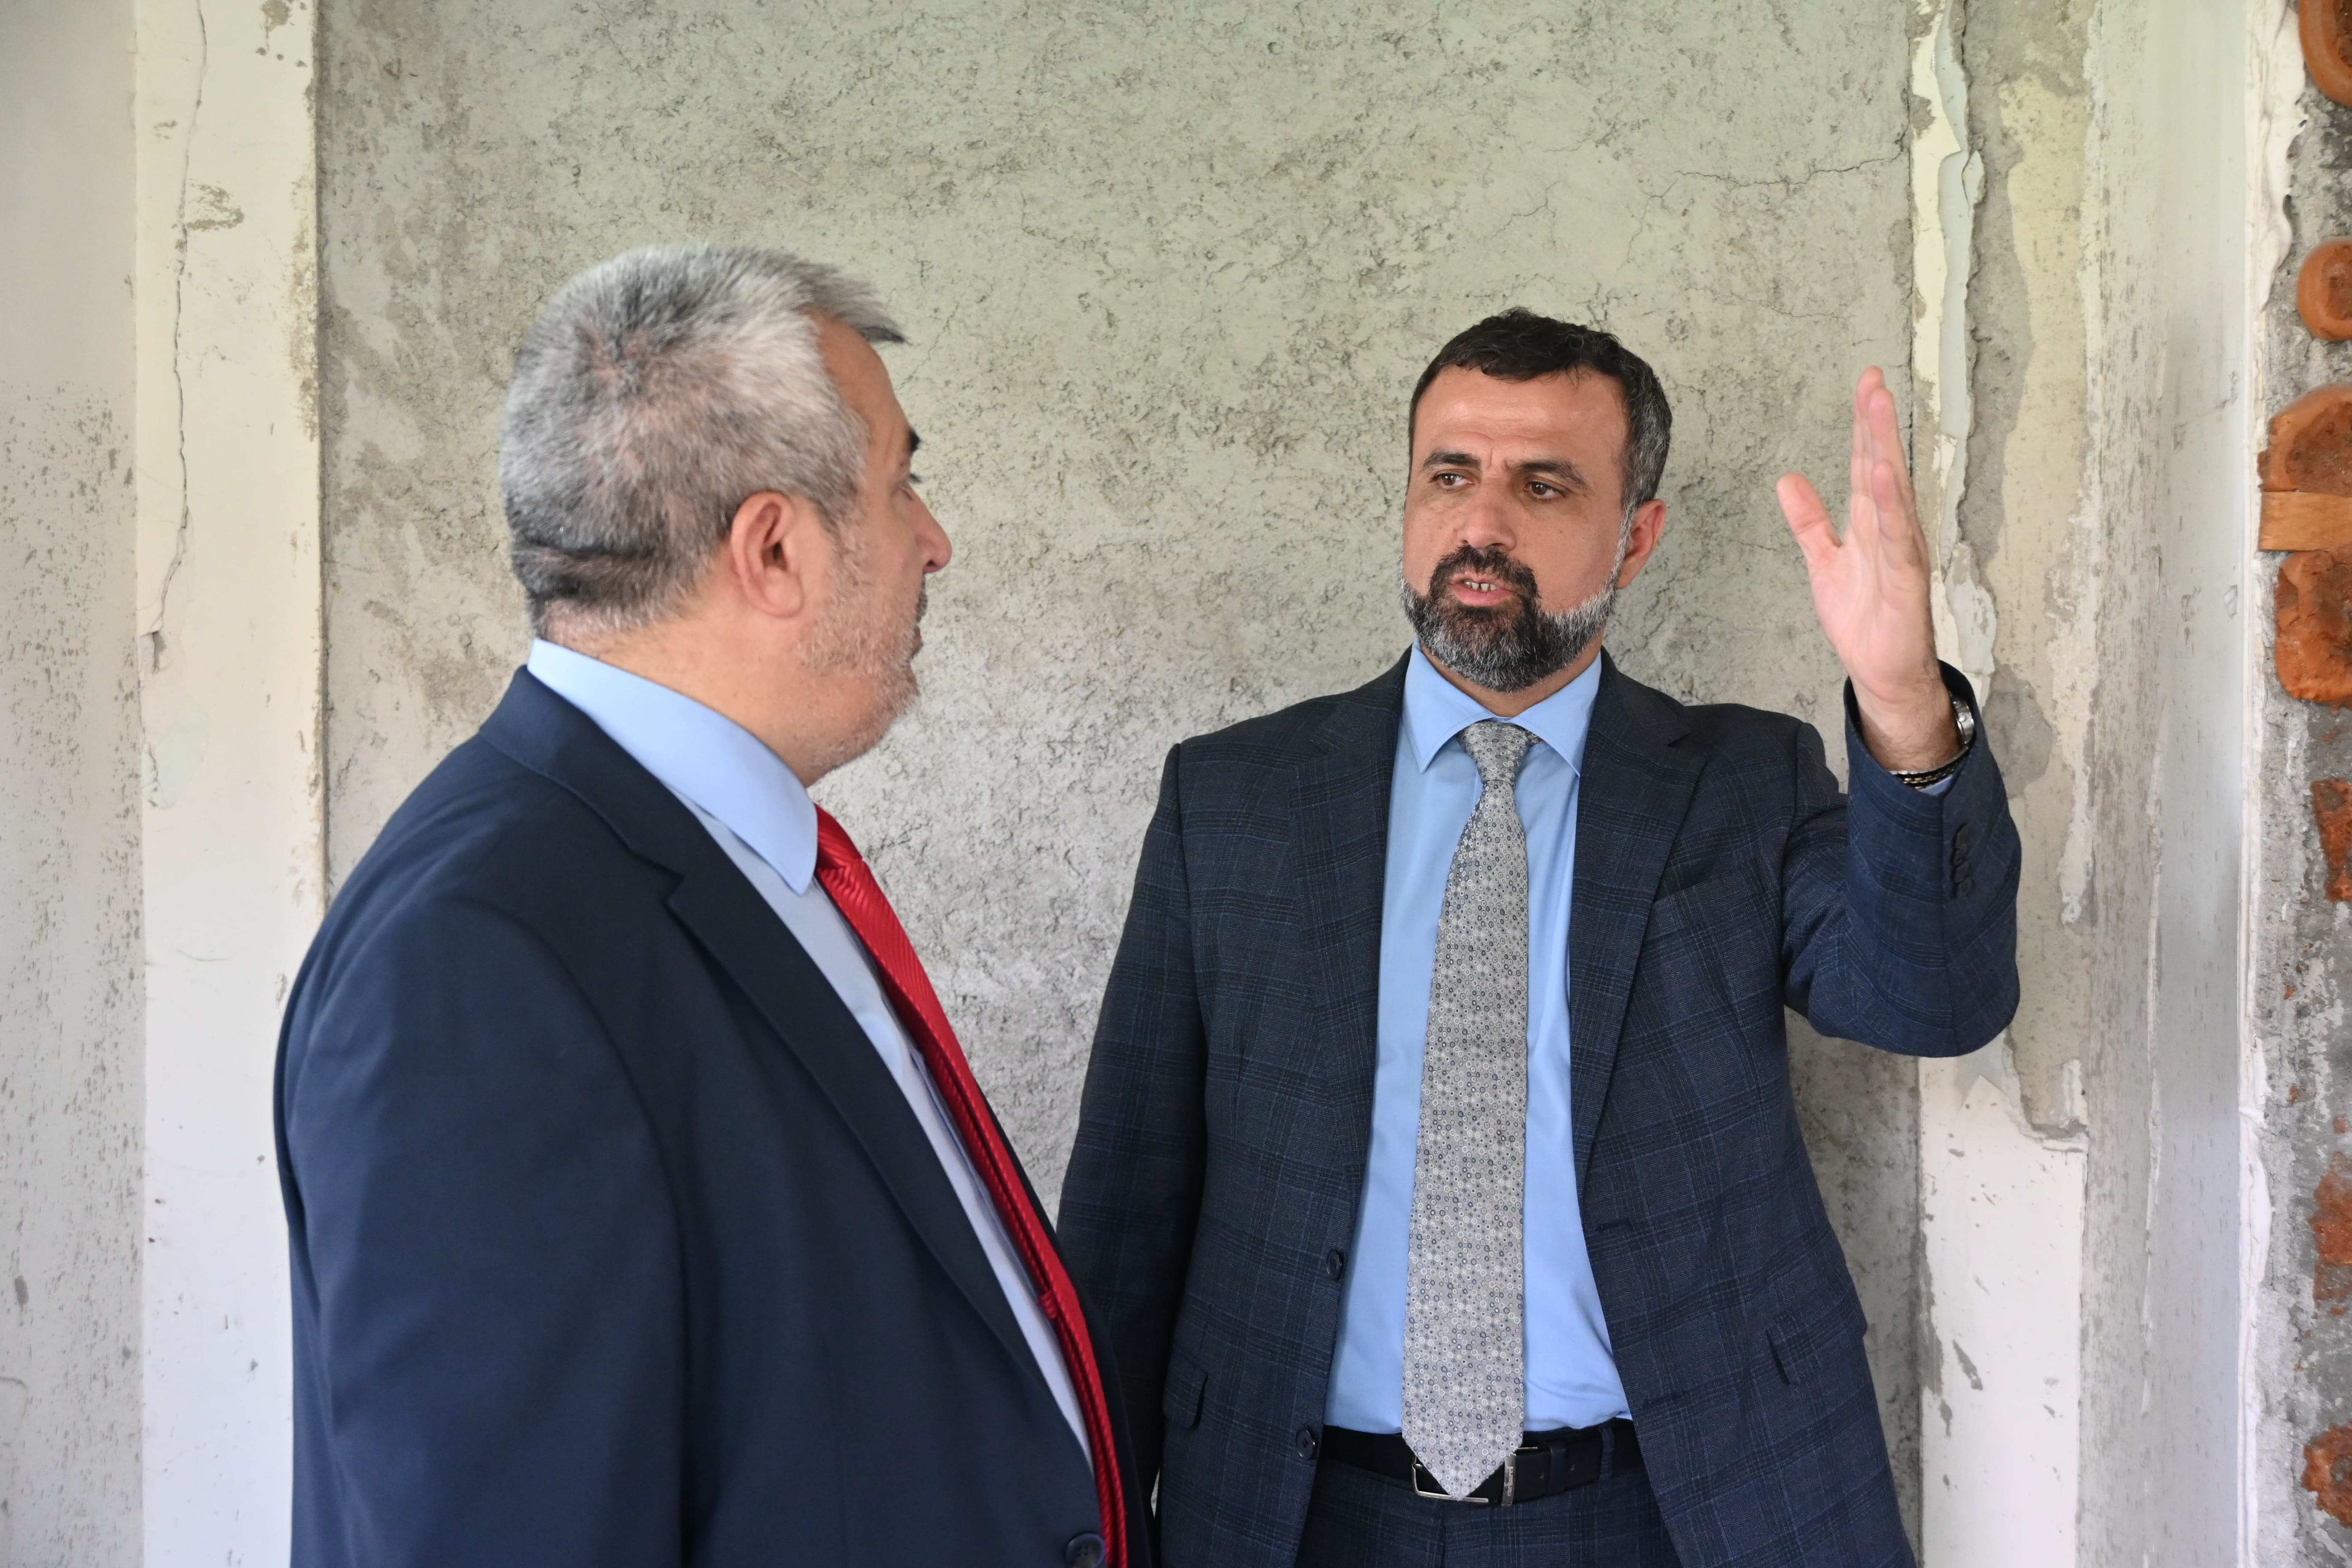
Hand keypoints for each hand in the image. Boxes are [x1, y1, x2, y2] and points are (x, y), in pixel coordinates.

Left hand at [1776, 368, 1959, 772]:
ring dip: (1886, 449)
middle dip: (1876, 423)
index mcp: (1870, 522)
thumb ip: (1809, 521)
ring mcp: (1901, 552)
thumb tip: (1788, 479)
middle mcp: (1890, 529)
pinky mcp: (1906, 580)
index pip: (1866, 464)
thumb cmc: (1864, 617)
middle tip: (1872, 380)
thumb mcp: (1823, 561)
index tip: (1864, 384)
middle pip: (1882, 466)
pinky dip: (1893, 507)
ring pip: (1894, 492)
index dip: (1863, 425)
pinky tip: (1886, 476)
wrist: (1881, 671)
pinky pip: (1898, 540)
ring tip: (1878, 408)